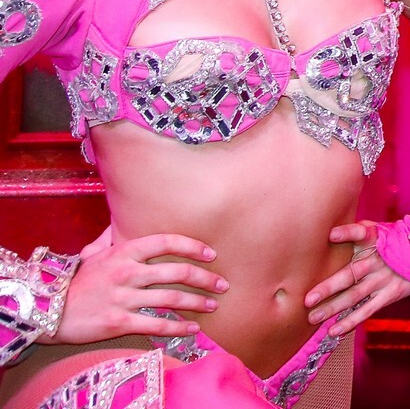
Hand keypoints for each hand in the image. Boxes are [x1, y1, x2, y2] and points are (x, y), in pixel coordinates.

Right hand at [55, 230, 224, 343]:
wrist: (48, 310)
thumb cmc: (77, 281)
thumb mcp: (95, 253)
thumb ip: (114, 237)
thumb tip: (126, 219)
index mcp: (124, 252)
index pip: (167, 242)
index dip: (194, 247)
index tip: (212, 254)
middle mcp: (126, 272)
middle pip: (177, 272)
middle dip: (205, 279)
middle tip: (222, 284)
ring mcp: (122, 298)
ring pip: (171, 299)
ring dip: (197, 303)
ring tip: (213, 305)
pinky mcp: (117, 322)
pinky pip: (155, 324)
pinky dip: (177, 327)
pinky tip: (192, 328)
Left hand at [306, 224, 409, 334]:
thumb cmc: (391, 239)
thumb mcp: (377, 230)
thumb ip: (355, 232)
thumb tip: (327, 233)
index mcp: (374, 239)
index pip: (361, 233)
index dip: (348, 233)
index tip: (332, 235)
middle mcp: (378, 260)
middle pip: (351, 274)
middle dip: (329, 287)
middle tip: (307, 300)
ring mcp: (384, 279)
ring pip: (355, 295)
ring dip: (334, 308)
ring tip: (313, 318)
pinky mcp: (391, 294)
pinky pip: (368, 310)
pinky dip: (351, 321)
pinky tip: (334, 331)